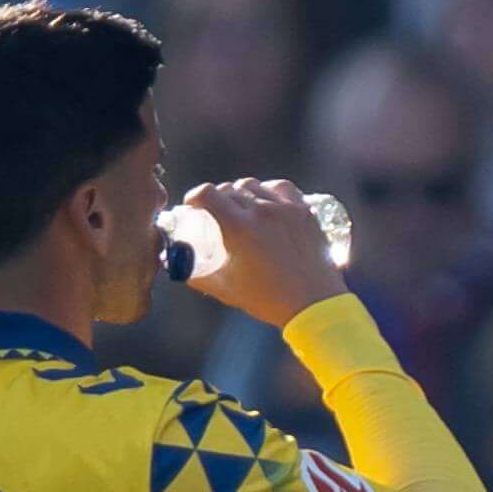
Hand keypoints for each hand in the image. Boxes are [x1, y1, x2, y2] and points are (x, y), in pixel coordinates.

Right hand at [175, 179, 347, 327]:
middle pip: (229, 190)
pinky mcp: (304, 211)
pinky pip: (281, 187)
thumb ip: (197, 275)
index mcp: (239, 227)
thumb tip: (177, 264)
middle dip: (217, 199)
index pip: (207, 193)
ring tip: (242, 209)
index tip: (193, 206)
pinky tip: (266, 201)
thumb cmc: (268, 300)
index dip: (194, 197)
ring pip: (254, 186)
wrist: (314, 305)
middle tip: (216, 214)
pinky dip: (269, 190)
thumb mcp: (225, 289)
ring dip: (241, 193)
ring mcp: (285, 209)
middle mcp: (261, 211)